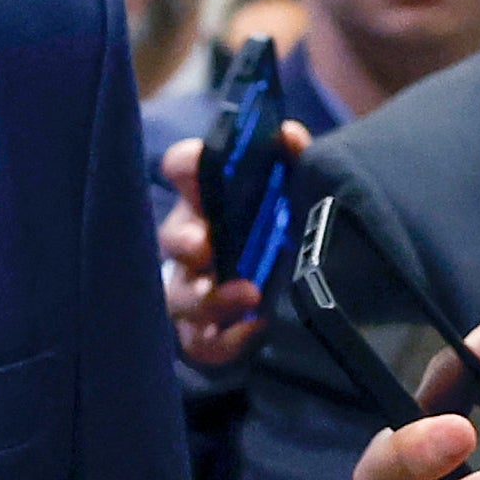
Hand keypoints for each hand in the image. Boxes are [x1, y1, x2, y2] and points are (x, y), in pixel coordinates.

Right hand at [156, 124, 313, 368]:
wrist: (309, 299)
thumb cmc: (288, 234)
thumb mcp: (297, 194)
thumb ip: (296, 163)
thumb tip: (288, 136)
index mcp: (211, 199)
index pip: (184, 170)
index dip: (186, 165)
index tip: (196, 166)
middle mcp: (193, 242)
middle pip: (171, 237)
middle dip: (183, 239)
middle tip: (206, 244)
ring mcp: (195, 290)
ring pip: (177, 295)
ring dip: (206, 295)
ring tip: (247, 292)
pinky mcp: (206, 335)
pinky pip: (200, 343)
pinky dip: (224, 339)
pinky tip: (255, 329)